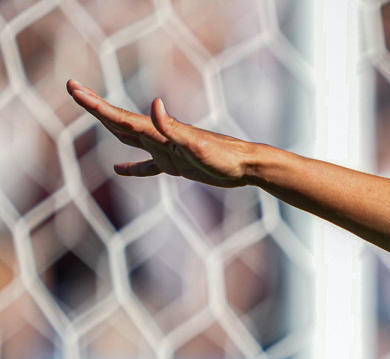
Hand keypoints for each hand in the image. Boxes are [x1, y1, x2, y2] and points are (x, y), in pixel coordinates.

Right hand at [67, 80, 252, 187]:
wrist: (246, 165)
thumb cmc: (224, 156)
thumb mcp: (197, 144)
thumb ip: (172, 127)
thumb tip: (154, 103)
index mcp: (159, 132)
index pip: (119, 117)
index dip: (95, 105)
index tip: (73, 89)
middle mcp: (159, 137)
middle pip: (119, 121)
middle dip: (96, 107)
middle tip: (73, 89)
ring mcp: (166, 150)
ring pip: (130, 139)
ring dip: (110, 127)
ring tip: (92, 114)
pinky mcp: (177, 165)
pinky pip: (148, 166)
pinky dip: (133, 167)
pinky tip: (119, 169)